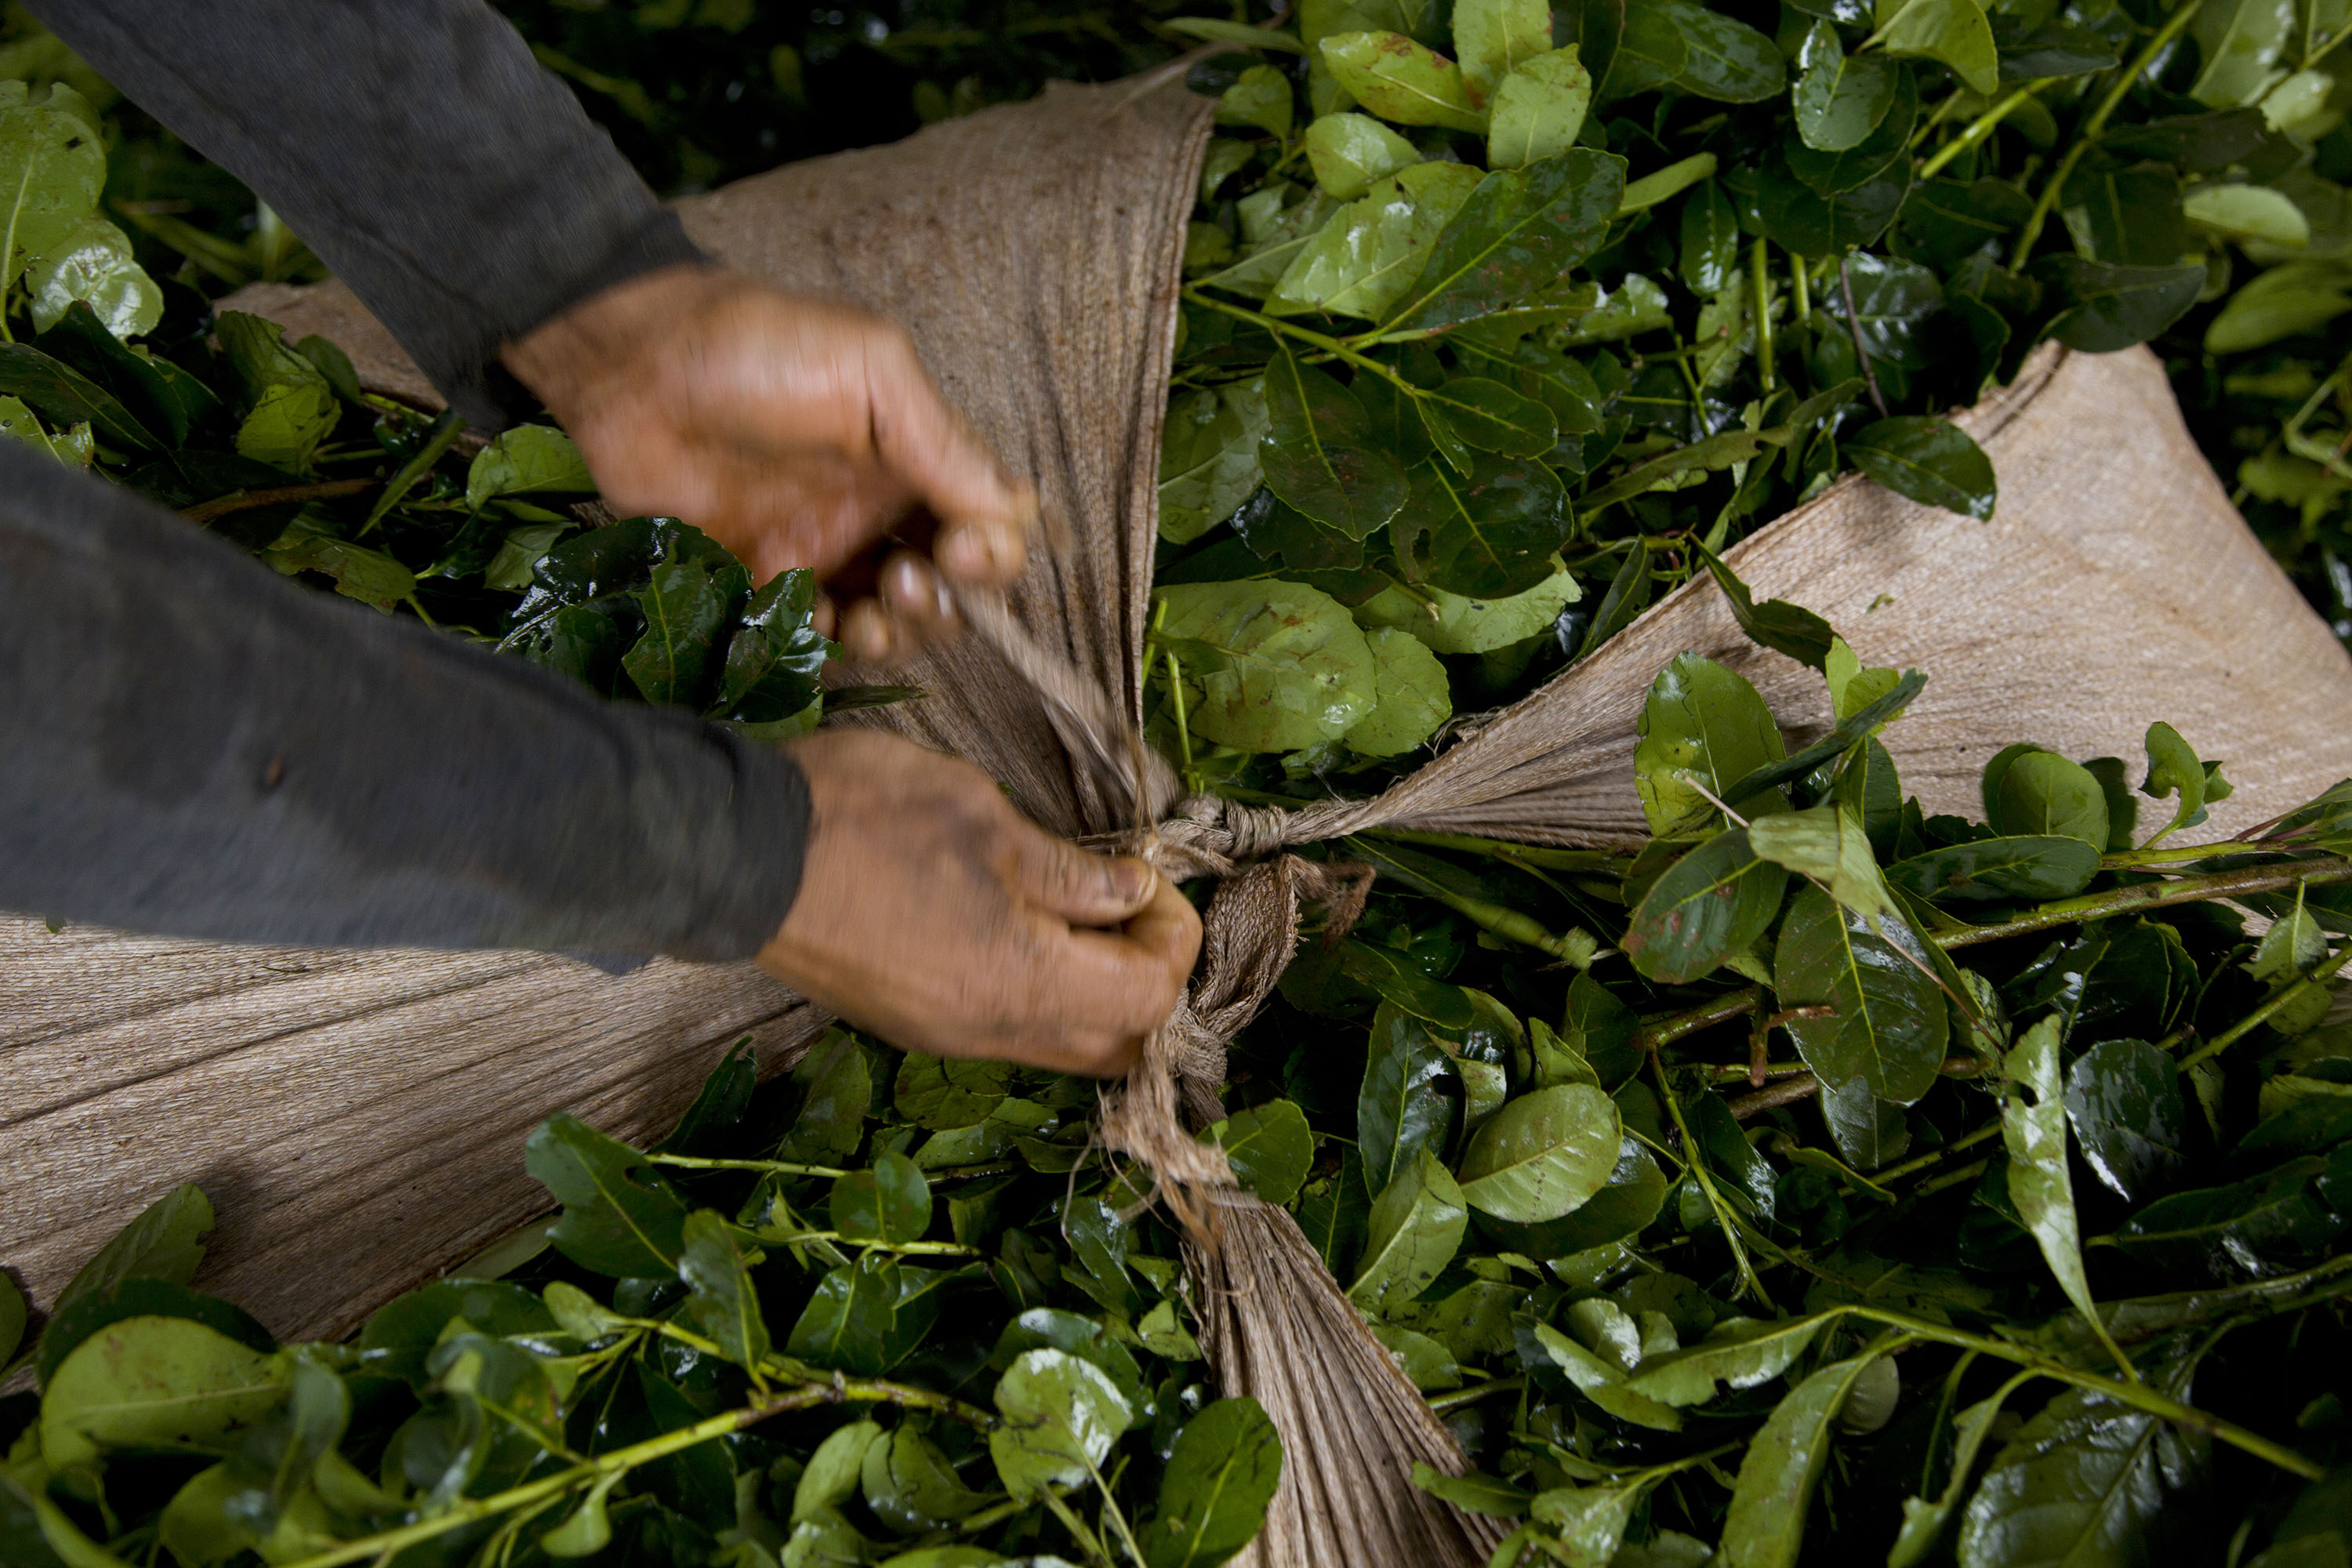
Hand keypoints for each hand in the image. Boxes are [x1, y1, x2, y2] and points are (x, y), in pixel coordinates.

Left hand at [502, 263, 1035, 662]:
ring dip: (899, 635)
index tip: (963, 550)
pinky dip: (831, 646)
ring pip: (892, 624)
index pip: (989, 526)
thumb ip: (942, 441)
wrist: (629, 373)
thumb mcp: (868, 370)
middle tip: (904, 581)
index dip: (993, 554)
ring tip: (868, 612)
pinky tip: (816, 622)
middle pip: (950, 590)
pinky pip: (818, 639)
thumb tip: (1014, 513)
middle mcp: (877, 511)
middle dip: (946, 604)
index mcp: (914, 457)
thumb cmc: (753, 349)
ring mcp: (821, 551)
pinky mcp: (763, 584)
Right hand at [757, 729, 1200, 1074]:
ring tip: (1076, 910)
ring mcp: (944, 1036)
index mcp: (1023, 984)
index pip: (1151, 997)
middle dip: (1147, 978)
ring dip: (1095, 991)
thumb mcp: (986, 819)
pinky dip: (1040, 992)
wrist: (738, 856)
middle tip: (1127, 903)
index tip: (1145, 874)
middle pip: (1119, 1045)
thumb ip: (1072, 872)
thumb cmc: (865, 820)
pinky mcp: (909, 1023)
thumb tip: (1132, 893)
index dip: (1173, 935)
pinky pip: (1007, 1031)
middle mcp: (990, 1032)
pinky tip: (1018, 925)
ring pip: (1062, 1045)